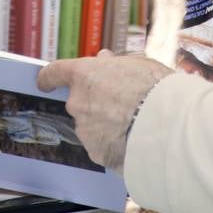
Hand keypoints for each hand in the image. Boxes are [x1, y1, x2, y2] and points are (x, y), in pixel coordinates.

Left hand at [37, 50, 172, 174]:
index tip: (46, 82)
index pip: (54, 73)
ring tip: (133, 124)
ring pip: (90, 126)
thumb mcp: (137, 64)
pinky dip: (112, 144)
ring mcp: (84, 130)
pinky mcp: (95, 153)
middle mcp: (77, 103)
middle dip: (94, 103)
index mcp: (84, 75)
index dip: (49, 77)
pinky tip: (133, 140)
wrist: (166, 125)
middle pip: (77, 102)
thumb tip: (103, 59)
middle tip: (121, 104)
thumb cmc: (154, 88)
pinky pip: (101, 146)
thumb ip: (114, 63)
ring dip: (104, 125)